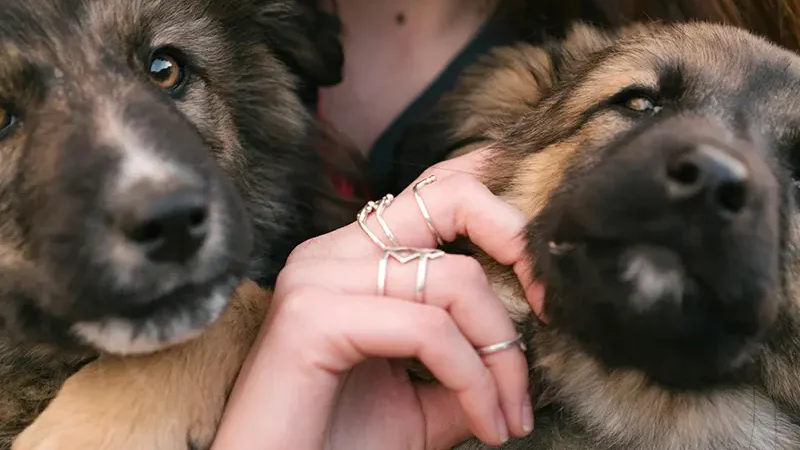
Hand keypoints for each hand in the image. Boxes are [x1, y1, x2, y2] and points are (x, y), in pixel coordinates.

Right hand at [211, 148, 543, 449]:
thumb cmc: (340, 444)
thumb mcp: (424, 399)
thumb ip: (468, 364)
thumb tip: (523, 350)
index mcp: (352, 259)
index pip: (432, 195)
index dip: (496, 211)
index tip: (542, 276)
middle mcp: (332, 254)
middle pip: (448, 199)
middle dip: (515, 241)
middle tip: (551, 307)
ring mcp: (318, 278)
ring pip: (452, 280)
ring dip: (501, 355)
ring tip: (508, 416)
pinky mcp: (313, 318)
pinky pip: (428, 330)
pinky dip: (473, 380)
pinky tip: (486, 426)